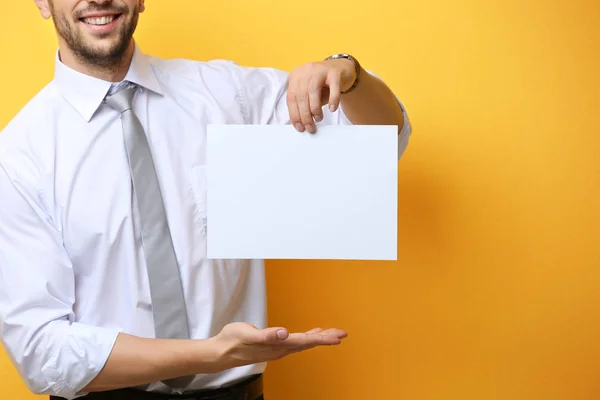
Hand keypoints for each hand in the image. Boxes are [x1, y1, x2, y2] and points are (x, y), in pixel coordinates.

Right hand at [211, 322, 346, 369]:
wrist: (221, 352)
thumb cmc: (232, 341)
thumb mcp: (247, 334)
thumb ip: (266, 335)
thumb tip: (283, 333)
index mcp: (277, 345)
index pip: (304, 341)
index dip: (321, 338)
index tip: (336, 337)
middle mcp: (280, 349)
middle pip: (308, 343)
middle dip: (326, 338)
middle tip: (343, 334)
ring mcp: (278, 348)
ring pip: (304, 343)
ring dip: (318, 338)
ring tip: (333, 333)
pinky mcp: (274, 346)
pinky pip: (296, 342)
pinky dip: (307, 337)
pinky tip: (312, 333)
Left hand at [287, 58, 357, 133]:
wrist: (340, 68)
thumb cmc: (323, 84)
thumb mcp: (310, 93)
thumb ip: (304, 104)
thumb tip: (302, 122)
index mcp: (296, 75)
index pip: (291, 98)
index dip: (294, 114)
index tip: (299, 127)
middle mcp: (306, 70)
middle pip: (301, 95)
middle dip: (305, 115)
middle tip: (310, 127)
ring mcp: (320, 69)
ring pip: (313, 91)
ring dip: (315, 109)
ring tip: (319, 118)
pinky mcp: (334, 72)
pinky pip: (333, 87)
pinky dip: (333, 100)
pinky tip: (332, 109)